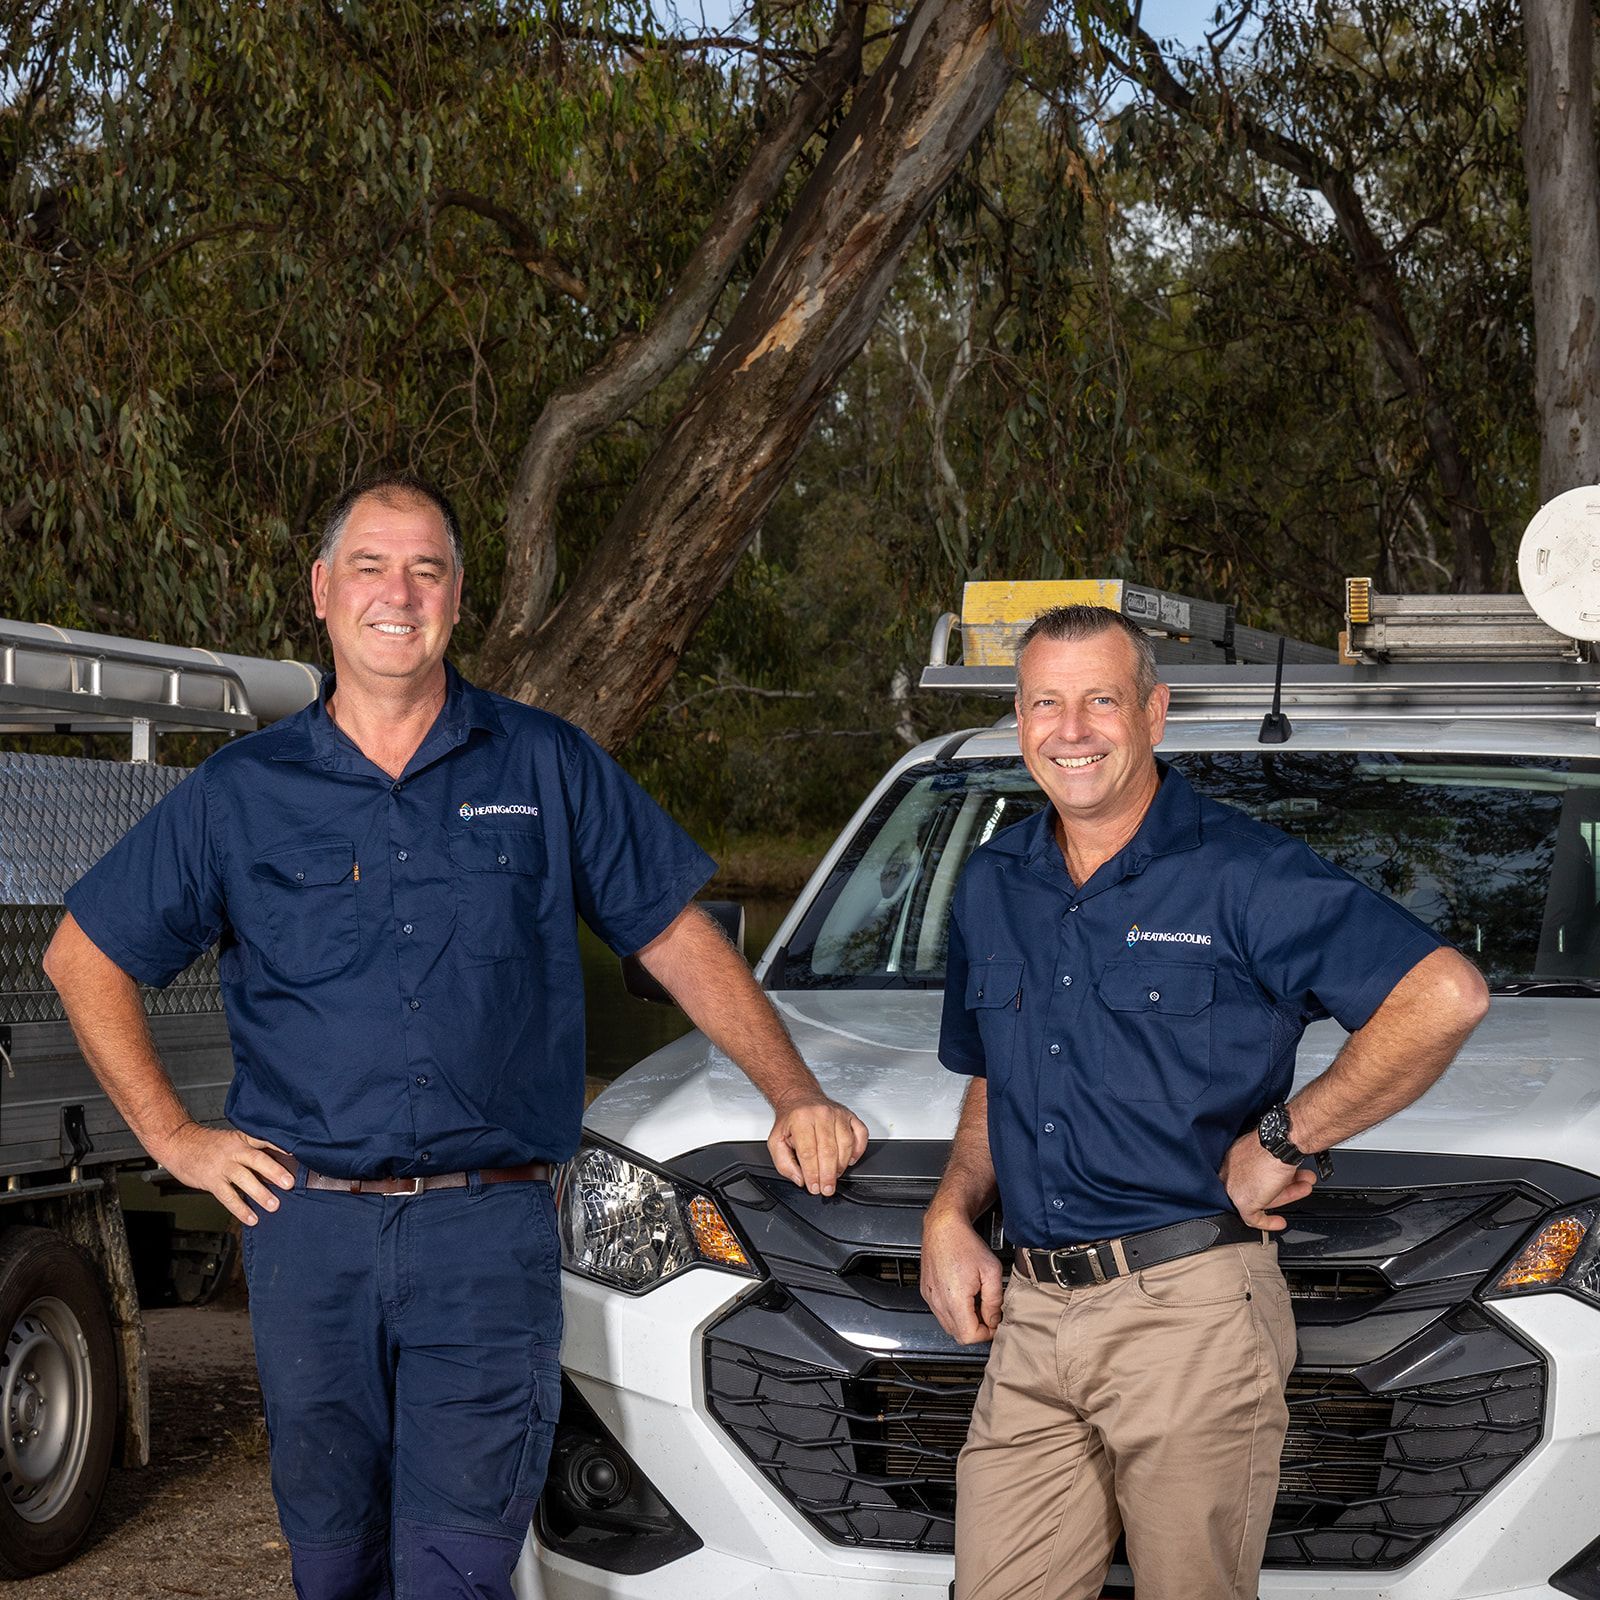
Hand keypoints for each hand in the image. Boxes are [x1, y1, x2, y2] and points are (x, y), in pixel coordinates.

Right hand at [151, 1122, 295, 1225]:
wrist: (179, 1144)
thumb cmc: (209, 1144)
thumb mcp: (233, 1140)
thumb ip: (253, 1150)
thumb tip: (280, 1163)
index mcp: (243, 1138)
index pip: (266, 1140)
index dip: (282, 1146)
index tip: (299, 1154)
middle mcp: (235, 1150)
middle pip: (257, 1159)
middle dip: (274, 1172)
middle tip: (289, 1183)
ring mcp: (223, 1166)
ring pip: (244, 1179)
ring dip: (260, 1193)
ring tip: (274, 1205)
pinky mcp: (212, 1181)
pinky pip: (228, 1196)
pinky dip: (240, 1209)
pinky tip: (251, 1218)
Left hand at [768, 1095, 868, 1196]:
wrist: (800, 1098)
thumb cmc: (790, 1120)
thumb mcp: (776, 1141)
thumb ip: (783, 1163)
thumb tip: (800, 1179)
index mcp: (801, 1119)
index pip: (809, 1152)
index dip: (812, 1173)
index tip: (814, 1187)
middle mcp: (821, 1114)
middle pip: (829, 1150)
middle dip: (828, 1175)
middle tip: (827, 1189)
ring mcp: (838, 1114)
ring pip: (846, 1144)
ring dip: (842, 1165)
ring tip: (835, 1176)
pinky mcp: (850, 1115)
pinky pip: (861, 1134)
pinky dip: (859, 1150)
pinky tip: (850, 1160)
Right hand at [921, 1206, 1003, 1342]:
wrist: (944, 1226)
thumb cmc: (965, 1243)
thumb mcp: (991, 1271)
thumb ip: (994, 1301)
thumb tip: (993, 1320)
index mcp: (954, 1298)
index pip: (969, 1336)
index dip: (985, 1333)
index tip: (994, 1322)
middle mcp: (938, 1301)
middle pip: (958, 1334)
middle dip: (975, 1328)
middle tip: (987, 1312)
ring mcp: (930, 1297)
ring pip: (948, 1325)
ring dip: (964, 1320)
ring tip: (975, 1301)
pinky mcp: (926, 1291)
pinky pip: (940, 1312)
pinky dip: (953, 1311)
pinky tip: (963, 1294)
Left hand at [1220, 1131, 1317, 1230]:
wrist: (1281, 1143)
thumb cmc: (1278, 1141)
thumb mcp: (1274, 1149)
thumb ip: (1273, 1159)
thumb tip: (1284, 1163)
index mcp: (1236, 1155)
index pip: (1251, 1172)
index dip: (1270, 1178)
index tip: (1282, 1181)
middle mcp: (1232, 1169)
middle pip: (1258, 1184)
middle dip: (1284, 1185)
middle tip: (1300, 1183)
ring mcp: (1234, 1186)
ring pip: (1260, 1197)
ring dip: (1286, 1195)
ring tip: (1303, 1190)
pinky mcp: (1242, 1201)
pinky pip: (1253, 1217)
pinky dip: (1268, 1222)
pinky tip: (1279, 1222)